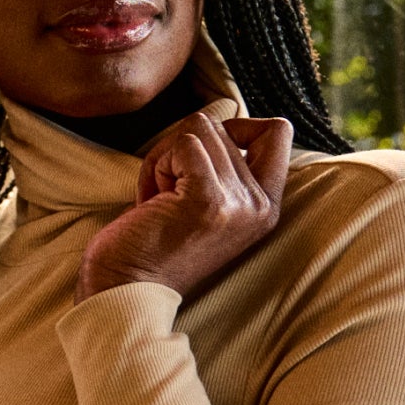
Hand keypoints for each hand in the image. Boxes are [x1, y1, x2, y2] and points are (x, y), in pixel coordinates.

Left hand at [75, 112, 292, 303]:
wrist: (127, 291)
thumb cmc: (151, 246)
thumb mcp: (202, 203)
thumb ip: (222, 165)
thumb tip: (216, 113)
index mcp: (266, 206)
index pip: (278, 131)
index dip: (234, 127)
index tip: (198, 159)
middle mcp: (260, 205)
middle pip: (222, 125)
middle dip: (180, 149)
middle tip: (164, 194)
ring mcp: (237, 202)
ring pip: (199, 128)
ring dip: (164, 158)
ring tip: (157, 200)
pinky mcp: (208, 199)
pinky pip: (184, 143)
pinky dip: (156, 165)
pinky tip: (150, 201)